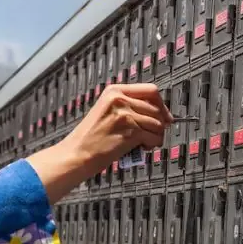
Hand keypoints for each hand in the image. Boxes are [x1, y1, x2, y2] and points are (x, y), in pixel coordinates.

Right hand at [28, 83, 173, 203]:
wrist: (77, 153)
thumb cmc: (92, 136)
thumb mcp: (108, 110)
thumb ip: (130, 106)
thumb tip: (163, 113)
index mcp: (115, 91)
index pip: (150, 90)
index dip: (161, 104)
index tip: (164, 116)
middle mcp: (120, 99)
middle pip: (157, 109)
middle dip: (160, 124)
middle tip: (151, 134)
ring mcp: (125, 115)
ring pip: (159, 124)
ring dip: (156, 136)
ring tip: (144, 142)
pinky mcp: (131, 131)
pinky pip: (155, 137)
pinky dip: (153, 144)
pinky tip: (142, 147)